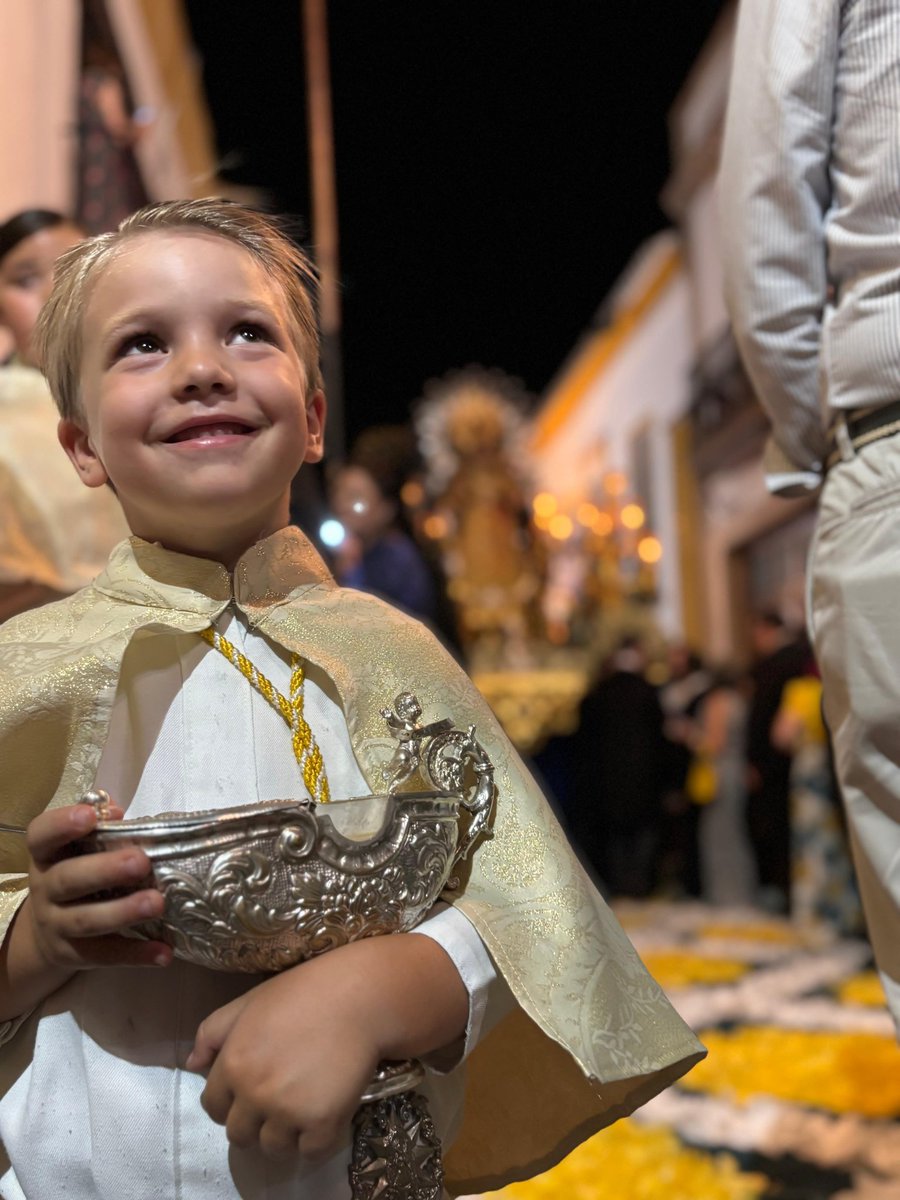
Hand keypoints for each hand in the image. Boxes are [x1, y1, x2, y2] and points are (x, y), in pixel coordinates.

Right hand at [25, 801, 171, 971]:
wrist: (47, 931)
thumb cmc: (77, 873)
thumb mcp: (79, 849)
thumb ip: (100, 828)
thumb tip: (115, 811)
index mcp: (47, 855)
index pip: (42, 836)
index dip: (61, 825)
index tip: (89, 816)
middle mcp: (45, 888)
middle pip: (68, 879)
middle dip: (105, 870)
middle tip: (140, 862)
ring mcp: (56, 924)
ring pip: (86, 920)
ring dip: (123, 912)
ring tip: (157, 903)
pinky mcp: (72, 954)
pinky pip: (104, 955)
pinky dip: (135, 954)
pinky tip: (164, 951)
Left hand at [187, 933, 467, 1160]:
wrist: (360, 997)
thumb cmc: (305, 992)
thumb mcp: (250, 1002)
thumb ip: (213, 1031)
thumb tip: (192, 1065)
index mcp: (233, 1063)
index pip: (212, 1107)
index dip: (229, 1102)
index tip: (249, 1095)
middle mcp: (254, 1093)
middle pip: (239, 1135)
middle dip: (254, 1123)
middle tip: (278, 1103)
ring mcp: (288, 1112)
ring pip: (272, 1148)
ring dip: (285, 1134)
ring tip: (303, 1107)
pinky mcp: (321, 1124)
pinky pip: (309, 1152)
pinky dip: (316, 1139)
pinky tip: (325, 1113)